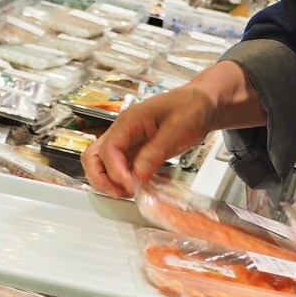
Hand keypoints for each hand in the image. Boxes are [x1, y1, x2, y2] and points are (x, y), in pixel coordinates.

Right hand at [81, 84, 218, 197]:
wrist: (202, 104)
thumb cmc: (190, 108)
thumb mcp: (177, 129)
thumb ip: (156, 152)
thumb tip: (138, 174)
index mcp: (129, 121)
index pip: (108, 150)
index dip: (116, 172)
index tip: (132, 186)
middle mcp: (122, 132)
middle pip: (93, 157)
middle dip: (102, 179)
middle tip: (122, 192)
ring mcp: (127, 142)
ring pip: (102, 165)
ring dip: (111, 182)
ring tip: (132, 192)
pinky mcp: (136, 152)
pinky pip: (122, 169)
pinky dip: (127, 181)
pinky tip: (145, 186)